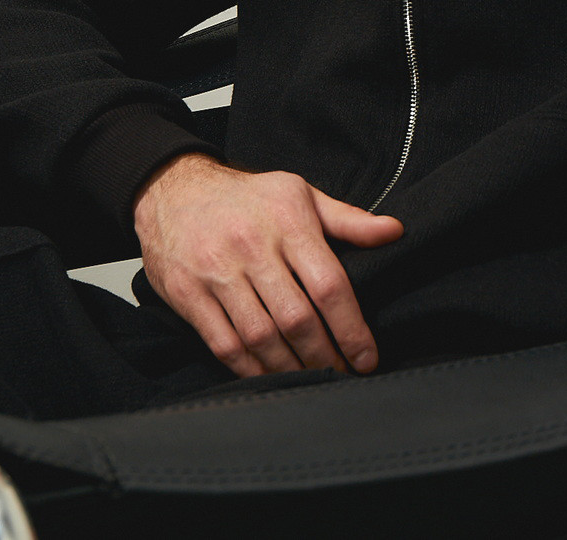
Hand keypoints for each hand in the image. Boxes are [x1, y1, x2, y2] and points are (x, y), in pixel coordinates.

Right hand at [133, 154, 402, 377]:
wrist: (172, 189)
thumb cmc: (247, 196)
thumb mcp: (300, 193)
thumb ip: (348, 219)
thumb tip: (394, 232)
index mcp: (288, 221)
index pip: (329, 284)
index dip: (351, 327)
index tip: (367, 356)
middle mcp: (252, 247)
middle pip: (297, 317)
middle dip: (325, 355)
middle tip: (342, 374)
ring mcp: (217, 272)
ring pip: (261, 336)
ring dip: (292, 367)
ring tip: (312, 378)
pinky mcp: (188, 294)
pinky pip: (224, 343)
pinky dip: (251, 369)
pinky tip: (271, 375)